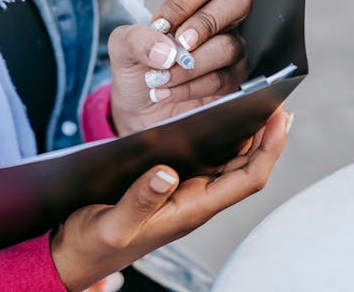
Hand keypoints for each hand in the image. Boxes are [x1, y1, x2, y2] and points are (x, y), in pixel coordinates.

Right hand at [51, 108, 291, 291]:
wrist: (72, 255)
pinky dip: (220, 139)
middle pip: (246, 167)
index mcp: (191, 210)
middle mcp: (196, 201)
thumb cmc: (91, 244)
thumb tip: (166, 172)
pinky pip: (207, 161)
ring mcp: (185, 193)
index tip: (280, 117)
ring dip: (247, 136)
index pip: (247, 179)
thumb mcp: (112, 224)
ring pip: (229, 163)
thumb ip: (140, 201)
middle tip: (277, 98)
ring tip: (258, 102)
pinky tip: (220, 118)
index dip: (269, 149)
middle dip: (266, 135)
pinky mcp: (170, 186)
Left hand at [108, 0, 251, 136]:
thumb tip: (165, 49)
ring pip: (227, 47)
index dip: (183, 1)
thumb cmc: (138, 71)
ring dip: (189, 66)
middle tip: (180, 45)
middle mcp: (216, 23)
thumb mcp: (122, 50)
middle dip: (206, 22)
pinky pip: (222, 80)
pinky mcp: (232, 81)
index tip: (160, 25)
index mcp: (191, 5)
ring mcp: (229, 51)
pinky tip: (168, 92)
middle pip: (237, 0)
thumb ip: (135, 39)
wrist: (141, 111)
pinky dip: (190, 88)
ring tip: (160, 78)